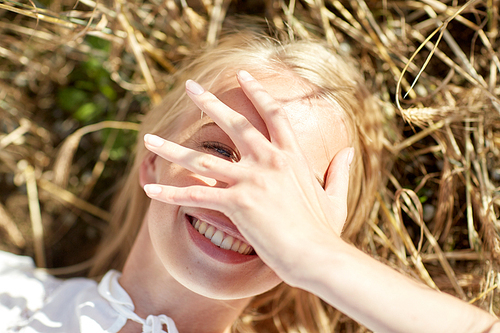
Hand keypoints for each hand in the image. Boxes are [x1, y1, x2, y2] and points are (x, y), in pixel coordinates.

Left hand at [143, 70, 352, 283]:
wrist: (318, 256)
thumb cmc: (326, 232)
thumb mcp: (337, 198)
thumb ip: (339, 172)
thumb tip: (348, 151)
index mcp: (292, 156)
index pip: (274, 114)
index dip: (258, 92)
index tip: (243, 76)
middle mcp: (270, 161)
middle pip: (235, 123)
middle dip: (210, 102)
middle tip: (189, 87)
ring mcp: (253, 180)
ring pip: (203, 158)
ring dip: (172, 149)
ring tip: (149, 139)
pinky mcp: (239, 202)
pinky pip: (196, 195)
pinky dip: (171, 192)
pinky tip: (149, 188)